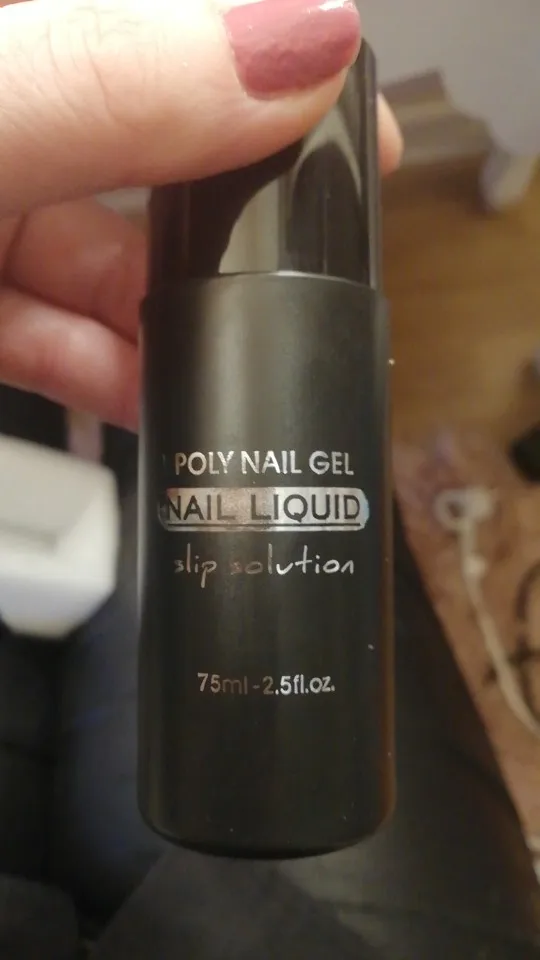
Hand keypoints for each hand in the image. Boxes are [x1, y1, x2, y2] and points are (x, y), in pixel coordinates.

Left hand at [0, 0, 401, 428]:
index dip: (273, 65)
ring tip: (227, 360)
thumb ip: (117, 82)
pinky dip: (104, 367)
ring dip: (170, 320)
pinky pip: (48, 329)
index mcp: (15, 25)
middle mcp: (10, 107)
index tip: (354, 127)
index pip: (179, 23)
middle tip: (286, 273)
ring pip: (101, 255)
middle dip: (222, 223)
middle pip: (151, 148)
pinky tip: (152, 392)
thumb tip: (302, 48)